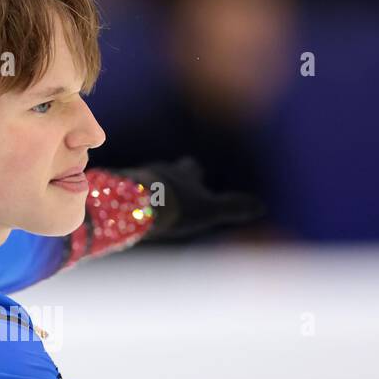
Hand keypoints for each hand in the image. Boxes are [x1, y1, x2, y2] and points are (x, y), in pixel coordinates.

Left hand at [113, 155, 266, 241]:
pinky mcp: (116, 191)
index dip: (193, 173)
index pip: (191, 168)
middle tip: (170, 187)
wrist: (133, 204)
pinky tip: (124, 209)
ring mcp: (136, 179)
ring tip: (146, 200)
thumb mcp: (209, 209)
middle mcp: (159, 172)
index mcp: (183, 175)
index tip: (195, 173)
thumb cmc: (174, 206)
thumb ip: (234, 207)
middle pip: (166, 171)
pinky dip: (127, 199)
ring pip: (143, 180)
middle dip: (169, 177)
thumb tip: (262, 205)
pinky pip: (122, 192)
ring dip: (147, 189)